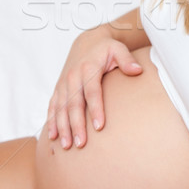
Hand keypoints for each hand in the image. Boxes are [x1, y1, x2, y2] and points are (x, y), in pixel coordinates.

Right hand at [47, 26, 142, 148]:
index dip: (96, 109)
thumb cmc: (106, 49)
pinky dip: (51, 121)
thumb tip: (137, 70)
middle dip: (76, 125)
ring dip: (62, 127)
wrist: (87, 42)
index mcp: (88, 68)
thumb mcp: (118, 49)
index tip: (100, 127)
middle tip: (81, 144)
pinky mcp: (58, 89)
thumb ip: (127, 60)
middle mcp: (73, 77)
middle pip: (74, 104)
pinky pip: (52, 106)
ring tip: (66, 146)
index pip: (92, 92)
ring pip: (61, 108)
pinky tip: (53, 136)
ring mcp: (63, 84)